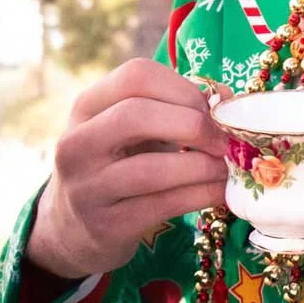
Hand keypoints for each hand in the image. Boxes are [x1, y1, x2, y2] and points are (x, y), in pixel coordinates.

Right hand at [26, 59, 231, 280]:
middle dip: (193, 125)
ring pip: (152, 169)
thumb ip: (175, 107)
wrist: (76, 226)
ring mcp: (88, 187)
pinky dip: (202, 195)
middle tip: (223, 140)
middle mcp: (78, 143)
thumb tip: (228, 98)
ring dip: (202, 166)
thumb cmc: (118, 163)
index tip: (212, 108)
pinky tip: (221, 191)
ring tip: (227, 167)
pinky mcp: (107, 225)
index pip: (135, 76)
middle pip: (136, 115)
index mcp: (87, 106)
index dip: (183, 88)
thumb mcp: (133, 128)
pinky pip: (163, 205)